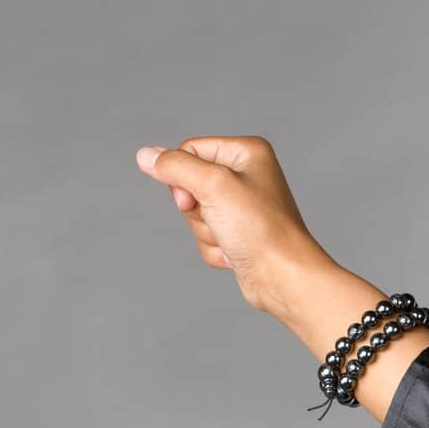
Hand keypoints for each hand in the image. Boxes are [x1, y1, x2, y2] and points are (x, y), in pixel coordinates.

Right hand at [135, 136, 333, 320]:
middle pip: (188, 184)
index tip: (197, 198)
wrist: (284, 277)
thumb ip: (175, 166)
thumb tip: (145, 155)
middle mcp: (247, 175)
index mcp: (247, 152)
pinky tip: (236, 254)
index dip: (183, 176)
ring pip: (195, 214)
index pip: (188, 150)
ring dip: (206, 232)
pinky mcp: (239, 233)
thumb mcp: (213, 186)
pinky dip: (215, 249)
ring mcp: (243, 207)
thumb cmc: (260, 229)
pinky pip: (206, 236)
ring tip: (233, 239)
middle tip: (222, 220)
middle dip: (196, 210)